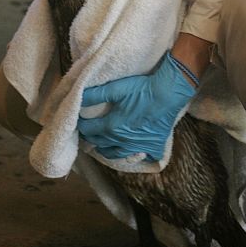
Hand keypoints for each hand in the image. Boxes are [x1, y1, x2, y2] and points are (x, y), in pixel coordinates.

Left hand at [77, 51, 196, 161]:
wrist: (168, 94)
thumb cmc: (141, 89)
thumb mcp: (116, 89)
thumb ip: (95, 95)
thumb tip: (77, 98)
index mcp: (111, 127)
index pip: (89, 130)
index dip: (82, 125)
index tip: (78, 122)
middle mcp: (122, 141)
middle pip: (100, 143)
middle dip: (91, 138)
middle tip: (87, 133)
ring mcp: (137, 147)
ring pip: (116, 154)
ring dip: (106, 150)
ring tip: (101, 146)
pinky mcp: (151, 147)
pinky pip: (139, 157)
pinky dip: (132, 156)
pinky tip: (129, 153)